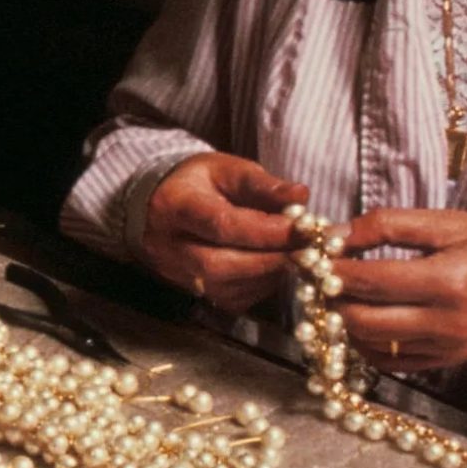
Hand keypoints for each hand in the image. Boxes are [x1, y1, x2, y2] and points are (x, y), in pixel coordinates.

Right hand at [142, 152, 310, 312]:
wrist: (160, 203)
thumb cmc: (200, 181)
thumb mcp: (228, 169)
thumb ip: (262, 184)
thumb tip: (300, 196)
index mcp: (174, 205)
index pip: (221, 225)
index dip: (266, 231)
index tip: (302, 228)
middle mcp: (168, 245)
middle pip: (219, 264)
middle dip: (269, 259)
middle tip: (307, 250)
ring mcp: (175, 272)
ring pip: (226, 286)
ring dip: (268, 274)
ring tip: (296, 255)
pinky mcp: (191, 291)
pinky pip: (231, 298)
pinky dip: (260, 286)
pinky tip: (274, 267)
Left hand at [330, 208, 466, 372]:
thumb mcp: (454, 222)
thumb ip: (393, 225)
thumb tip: (339, 234)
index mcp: (448, 280)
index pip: (369, 280)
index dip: (331, 267)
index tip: (311, 253)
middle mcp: (446, 322)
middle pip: (361, 319)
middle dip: (331, 297)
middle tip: (319, 275)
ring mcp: (446, 348)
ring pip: (370, 345)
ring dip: (343, 321)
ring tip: (337, 295)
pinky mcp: (448, 362)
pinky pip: (391, 362)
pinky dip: (367, 344)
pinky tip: (362, 320)